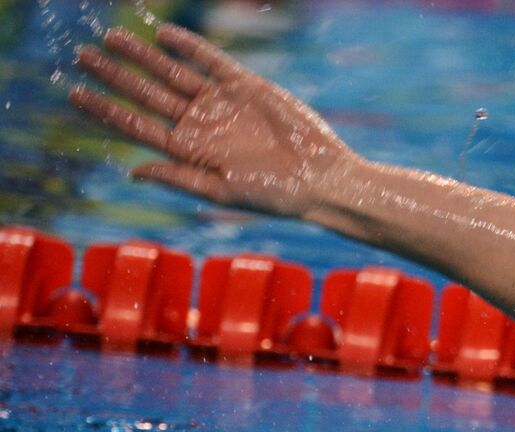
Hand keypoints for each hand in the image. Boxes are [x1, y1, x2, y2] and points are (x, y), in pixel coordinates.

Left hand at [70, 23, 356, 218]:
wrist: (321, 178)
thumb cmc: (275, 196)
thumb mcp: (221, 192)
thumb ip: (178, 177)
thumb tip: (132, 170)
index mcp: (190, 152)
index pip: (137, 126)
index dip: (105, 110)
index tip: (74, 93)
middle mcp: (201, 125)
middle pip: (147, 95)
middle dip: (115, 76)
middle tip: (83, 56)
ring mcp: (222, 104)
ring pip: (172, 74)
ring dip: (143, 57)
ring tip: (112, 39)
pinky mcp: (246, 87)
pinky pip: (210, 61)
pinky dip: (187, 47)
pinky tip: (162, 35)